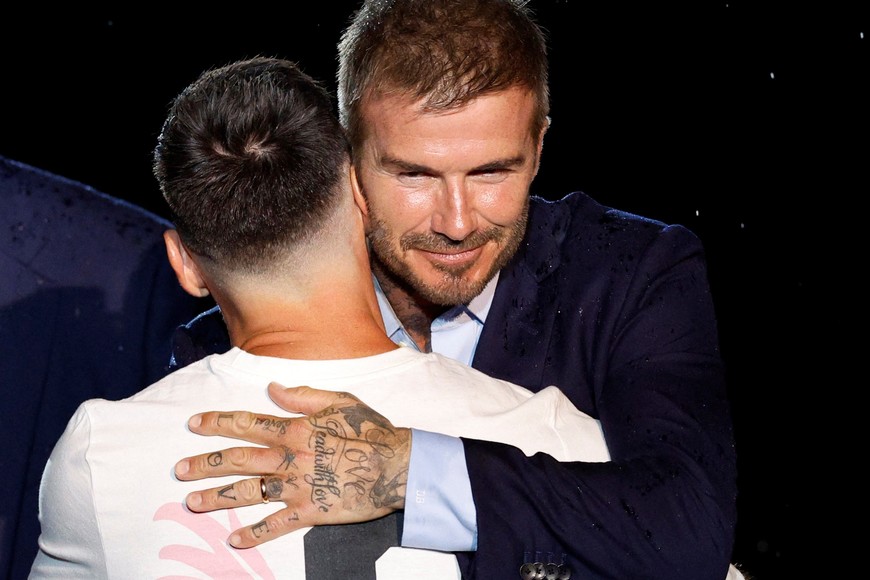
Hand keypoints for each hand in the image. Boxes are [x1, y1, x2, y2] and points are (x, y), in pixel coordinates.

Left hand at [174, 382, 410, 547]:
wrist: (395, 465)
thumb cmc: (371, 430)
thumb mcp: (340, 401)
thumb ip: (303, 395)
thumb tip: (272, 387)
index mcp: (295, 429)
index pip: (247, 423)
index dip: (218, 422)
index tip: (194, 423)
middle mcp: (289, 458)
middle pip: (238, 460)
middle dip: (205, 463)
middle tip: (179, 470)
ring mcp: (297, 487)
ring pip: (248, 492)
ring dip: (217, 497)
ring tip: (192, 501)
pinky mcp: (310, 512)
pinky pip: (276, 526)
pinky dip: (254, 534)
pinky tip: (233, 540)